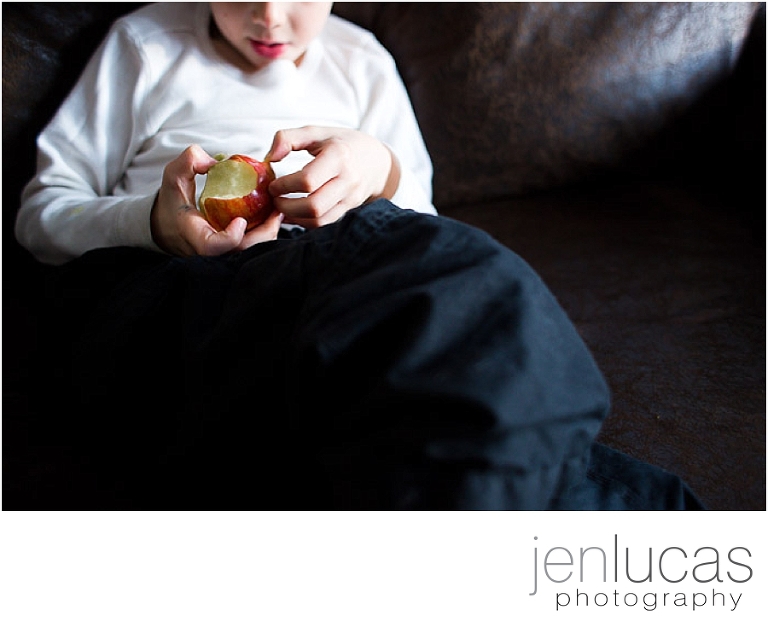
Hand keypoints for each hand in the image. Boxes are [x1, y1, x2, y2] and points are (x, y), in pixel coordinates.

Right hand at [150, 145, 281, 255]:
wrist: (169, 227)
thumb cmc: (173, 202)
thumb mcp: (174, 176)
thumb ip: (189, 161)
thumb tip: (217, 162)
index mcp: (195, 237)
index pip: (215, 246)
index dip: (232, 237)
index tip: (241, 220)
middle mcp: (211, 252)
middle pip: (242, 252)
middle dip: (265, 232)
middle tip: (276, 209)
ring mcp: (223, 255)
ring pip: (251, 252)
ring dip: (268, 233)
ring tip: (276, 210)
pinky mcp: (231, 253)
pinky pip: (252, 248)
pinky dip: (264, 233)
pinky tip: (270, 215)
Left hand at [266, 126, 399, 227]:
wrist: (377, 161)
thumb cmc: (341, 144)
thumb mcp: (316, 132)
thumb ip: (288, 138)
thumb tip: (270, 158)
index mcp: (338, 155)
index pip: (308, 180)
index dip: (285, 186)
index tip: (273, 184)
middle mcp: (348, 180)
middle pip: (314, 206)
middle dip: (287, 207)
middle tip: (274, 199)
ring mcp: (350, 198)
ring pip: (319, 220)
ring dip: (294, 218)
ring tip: (281, 208)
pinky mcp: (348, 210)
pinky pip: (324, 224)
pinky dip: (304, 222)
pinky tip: (293, 214)